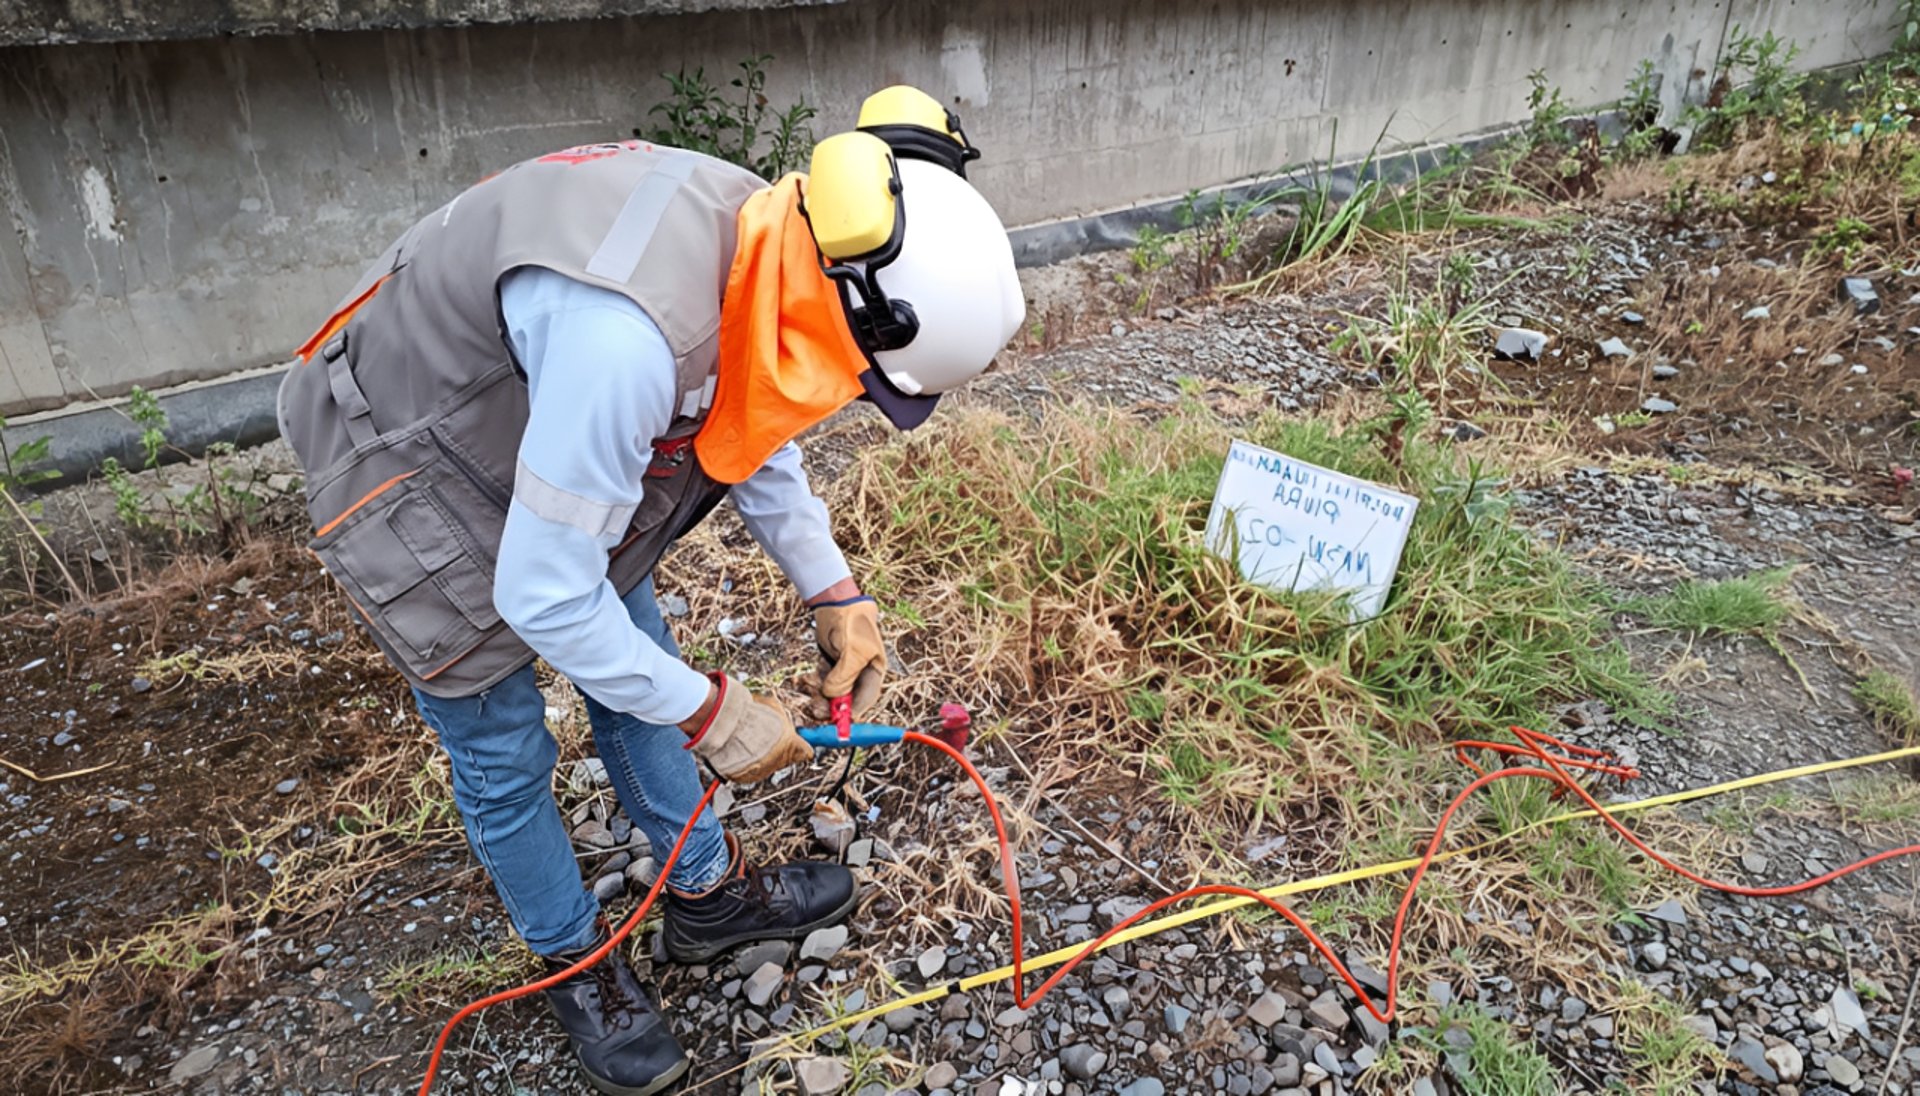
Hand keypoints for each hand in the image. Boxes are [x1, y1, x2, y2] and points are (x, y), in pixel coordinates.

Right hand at [681, 673, 812, 783]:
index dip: (800, 744)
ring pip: (767, 765)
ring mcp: (763, 771)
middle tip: (766, 736)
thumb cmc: (749, 714)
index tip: (799, 741)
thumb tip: (784, 718)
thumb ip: (783, 718)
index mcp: (792, 745)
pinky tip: (740, 748)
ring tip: (748, 739)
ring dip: (761, 755)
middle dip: (779, 748)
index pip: (806, 752)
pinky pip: (751, 770)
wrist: (725, 726)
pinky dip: (747, 762)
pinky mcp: (746, 777)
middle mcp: (779, 762)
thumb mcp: (773, 707)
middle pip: (785, 758)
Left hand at [805, 593, 885, 719]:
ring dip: (818, 694)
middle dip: (830, 706)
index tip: (837, 724)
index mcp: (874, 672)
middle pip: (846, 700)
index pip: (865, 701)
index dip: (851, 714)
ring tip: (808, 685)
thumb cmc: (852, 622)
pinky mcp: (830, 666)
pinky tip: (806, 679)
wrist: (836, 602)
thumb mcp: (852, 650)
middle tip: (815, 708)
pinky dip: (813, 684)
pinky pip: (821, 683)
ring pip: (831, 694)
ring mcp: (844, 671)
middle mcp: (860, 675)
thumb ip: (844, 676)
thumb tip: (832, 696)